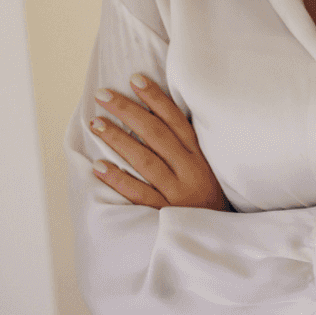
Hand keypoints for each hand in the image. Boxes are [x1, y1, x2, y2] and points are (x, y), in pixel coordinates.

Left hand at [89, 73, 231, 211]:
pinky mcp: (164, 213)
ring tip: (96, 123)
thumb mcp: (205, 165)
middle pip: (156, 134)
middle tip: (103, 95)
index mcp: (199, 154)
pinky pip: (138, 194)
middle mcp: (190, 170)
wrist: (218, 235)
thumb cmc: (206, 195)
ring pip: (145, 161)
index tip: (135, 79)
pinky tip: (99, 166)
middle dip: (128, 111)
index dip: (155, 98)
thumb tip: (154, 113)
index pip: (175, 119)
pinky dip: (118, 180)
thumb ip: (184, 144)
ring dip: (118, 140)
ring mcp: (177, 192)